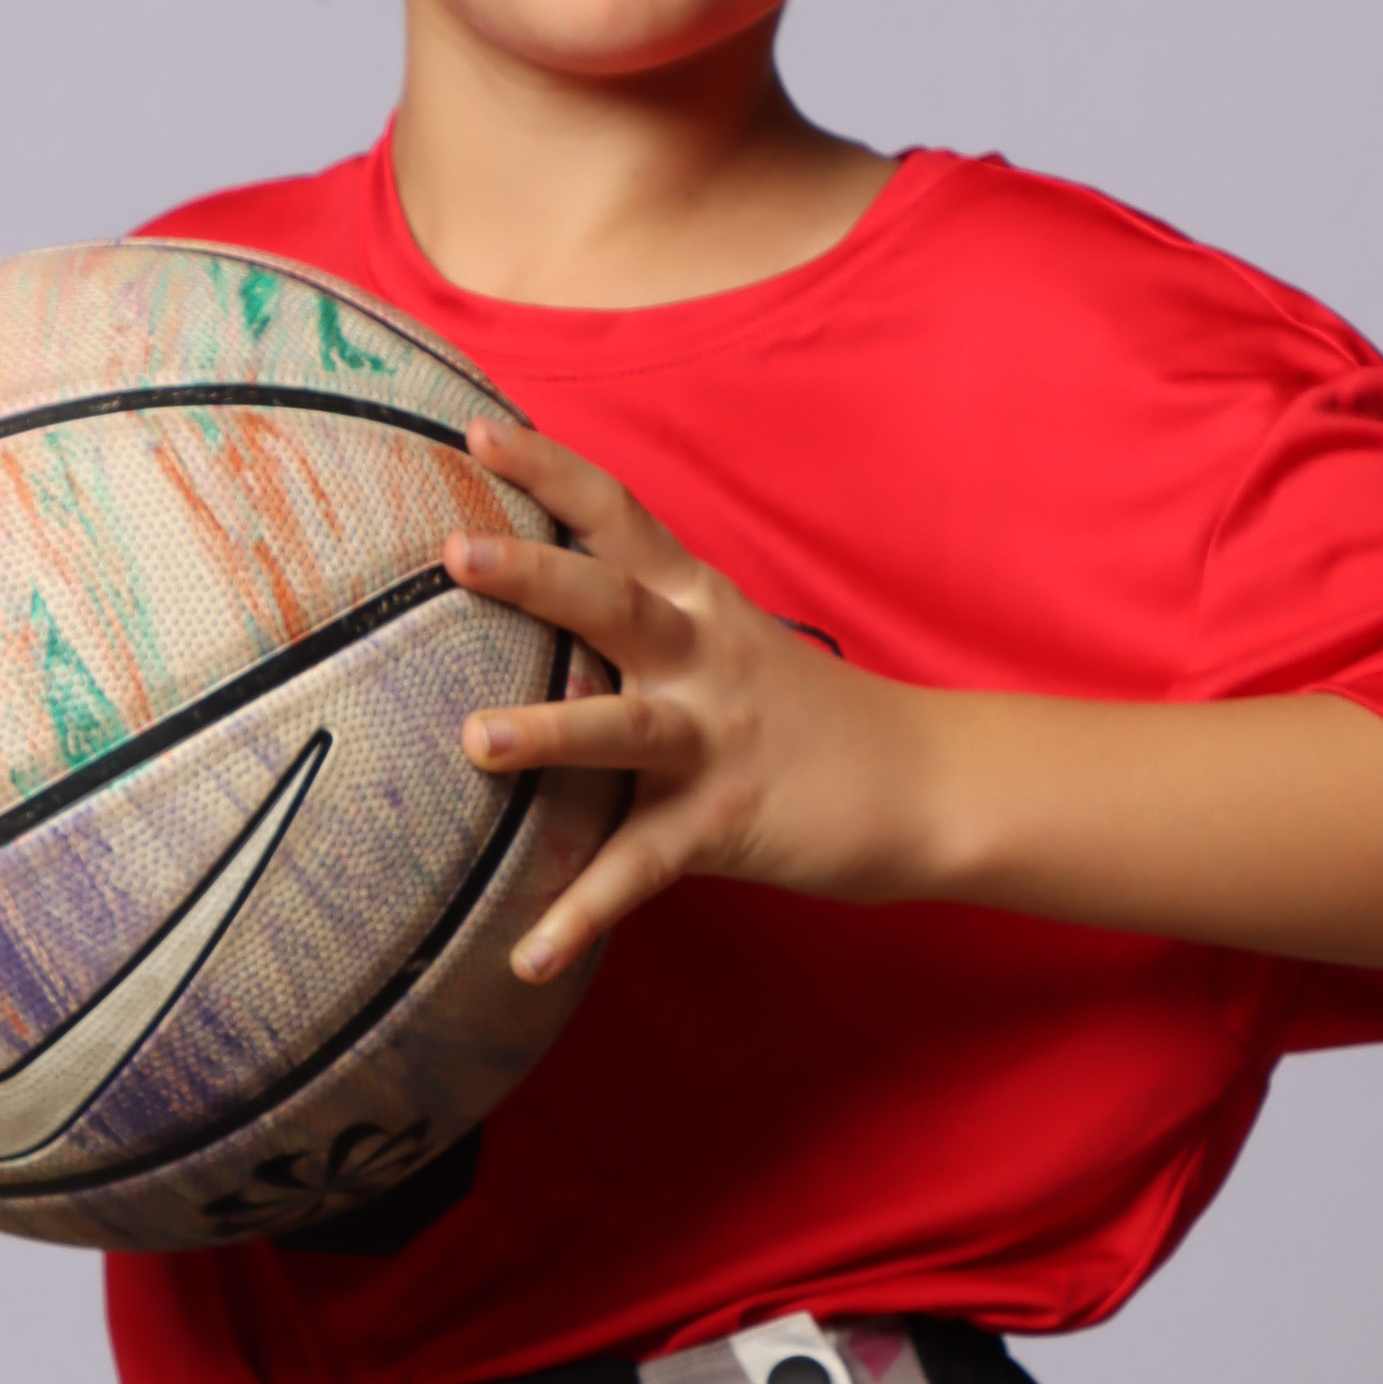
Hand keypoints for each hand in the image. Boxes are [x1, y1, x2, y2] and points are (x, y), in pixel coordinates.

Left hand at [446, 420, 922, 979]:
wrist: (928, 783)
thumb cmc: (802, 711)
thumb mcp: (726, 637)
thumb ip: (642, 613)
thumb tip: (532, 589)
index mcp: (696, 603)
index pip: (616, 514)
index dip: (547, 467)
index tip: (473, 427)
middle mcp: (703, 659)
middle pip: (613, 601)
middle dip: (536, 574)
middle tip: (454, 551)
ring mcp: (716, 741)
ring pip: (625, 729)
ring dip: (552, 731)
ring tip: (476, 738)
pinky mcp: (723, 825)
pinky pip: (641, 872)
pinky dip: (582, 915)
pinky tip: (526, 956)